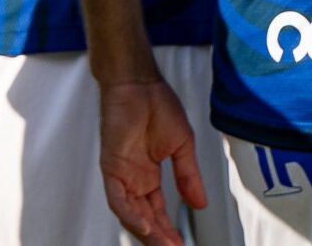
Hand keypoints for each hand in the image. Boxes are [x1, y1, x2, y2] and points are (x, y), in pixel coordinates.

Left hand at [97, 76, 205, 245]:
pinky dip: (130, 213)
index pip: (158, 210)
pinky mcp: (111, 164)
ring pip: (130, 212)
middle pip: (144, 216)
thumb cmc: (156, 103)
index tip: (181, 243)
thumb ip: (188, 176)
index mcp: (149, 173)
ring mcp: (121, 171)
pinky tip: (144, 225)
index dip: (169, 229)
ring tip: (163, 244)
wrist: (139, 81)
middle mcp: (133, 176)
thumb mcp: (182, 146)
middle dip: (159, 236)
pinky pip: (117, 197)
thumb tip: (199, 203)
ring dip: (147, 231)